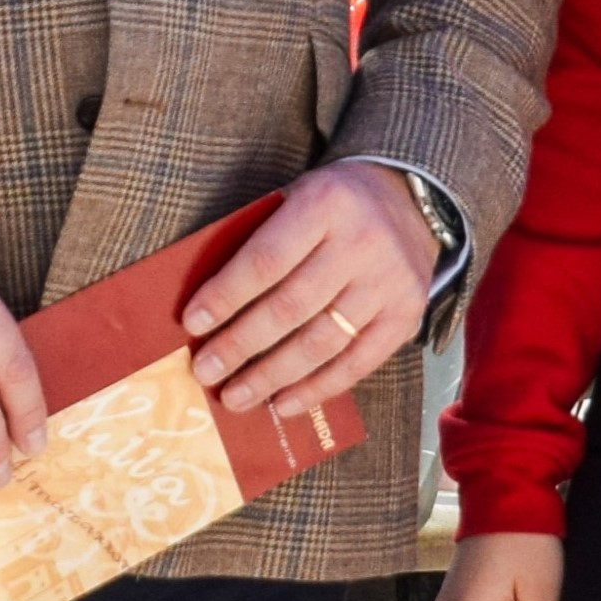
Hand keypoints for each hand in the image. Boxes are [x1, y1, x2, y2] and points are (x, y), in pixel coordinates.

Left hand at [183, 161, 434, 420]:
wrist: (407, 197)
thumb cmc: (332, 204)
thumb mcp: (295, 198)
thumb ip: (260, 240)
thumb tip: (208, 306)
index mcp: (325, 204)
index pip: (266, 259)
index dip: (226, 295)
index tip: (192, 323)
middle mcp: (361, 243)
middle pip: (290, 306)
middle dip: (241, 344)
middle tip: (206, 371)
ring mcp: (388, 283)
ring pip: (321, 342)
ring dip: (272, 376)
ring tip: (235, 396)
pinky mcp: (406, 315)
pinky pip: (357, 363)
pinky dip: (317, 389)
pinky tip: (283, 403)